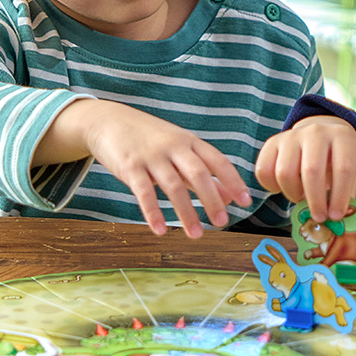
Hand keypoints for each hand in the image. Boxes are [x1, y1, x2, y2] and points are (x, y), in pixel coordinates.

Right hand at [38, 99, 251, 237]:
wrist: (109, 120)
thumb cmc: (149, 138)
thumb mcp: (180, 150)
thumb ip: (205, 172)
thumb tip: (230, 195)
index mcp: (189, 142)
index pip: (217, 161)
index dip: (233, 181)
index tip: (246, 202)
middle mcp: (173, 146)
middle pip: (198, 173)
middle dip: (212, 199)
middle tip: (223, 223)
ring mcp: (151, 155)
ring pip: (173, 185)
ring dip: (185, 212)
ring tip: (196, 234)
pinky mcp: (130, 166)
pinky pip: (144, 192)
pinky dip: (153, 212)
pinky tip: (160, 230)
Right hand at [255, 115, 355, 222]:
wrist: (320, 133)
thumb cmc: (337, 158)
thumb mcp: (352, 169)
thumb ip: (347, 192)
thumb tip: (336, 217)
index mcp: (342, 137)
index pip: (343, 168)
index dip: (339, 196)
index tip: (336, 216)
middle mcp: (316, 132)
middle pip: (312, 170)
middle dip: (315, 201)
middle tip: (318, 217)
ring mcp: (291, 135)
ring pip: (284, 172)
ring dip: (293, 194)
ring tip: (301, 198)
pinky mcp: (272, 142)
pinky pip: (263, 170)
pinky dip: (271, 187)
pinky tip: (283, 189)